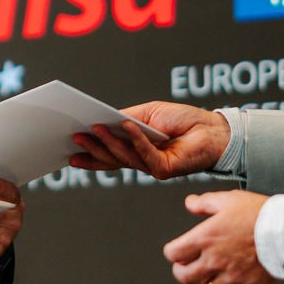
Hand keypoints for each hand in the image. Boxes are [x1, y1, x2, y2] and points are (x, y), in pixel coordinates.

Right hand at [71, 102, 229, 179]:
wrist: (212, 129)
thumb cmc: (182, 120)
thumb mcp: (147, 113)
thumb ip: (125, 118)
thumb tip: (101, 119)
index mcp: (135, 149)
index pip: (107, 154)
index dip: (89, 153)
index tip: (70, 149)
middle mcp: (141, 160)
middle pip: (111, 158)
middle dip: (92, 148)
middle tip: (75, 137)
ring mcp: (151, 167)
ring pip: (124, 157)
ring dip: (107, 142)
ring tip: (94, 128)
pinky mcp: (164, 169)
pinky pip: (145, 154)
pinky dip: (135, 139)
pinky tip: (126, 126)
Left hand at [164, 190, 275, 283]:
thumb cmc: (260, 214)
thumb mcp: (230, 199)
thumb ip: (205, 203)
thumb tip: (189, 203)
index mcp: (205, 238)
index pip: (173, 253)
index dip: (173, 252)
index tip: (177, 250)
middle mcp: (213, 260)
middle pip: (184, 276)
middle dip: (182, 271)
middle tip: (187, 266)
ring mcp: (230, 276)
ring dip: (207, 280)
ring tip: (214, 271)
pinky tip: (236, 275)